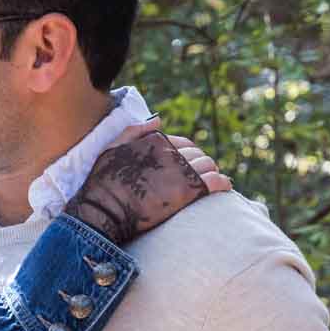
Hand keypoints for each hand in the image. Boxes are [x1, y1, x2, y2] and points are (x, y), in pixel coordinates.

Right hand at [64, 121, 231, 245]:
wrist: (105, 210)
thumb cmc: (104, 181)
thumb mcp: (112, 147)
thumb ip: (136, 130)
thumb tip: (159, 120)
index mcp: (157, 140)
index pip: (184, 143)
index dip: (187, 155)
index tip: (186, 166)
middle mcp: (172, 151)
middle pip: (199, 154)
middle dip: (201, 164)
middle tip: (200, 177)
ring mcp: (182, 170)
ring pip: (209, 165)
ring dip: (212, 172)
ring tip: (211, 182)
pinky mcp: (189, 190)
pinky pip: (217, 181)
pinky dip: (224, 183)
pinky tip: (225, 187)